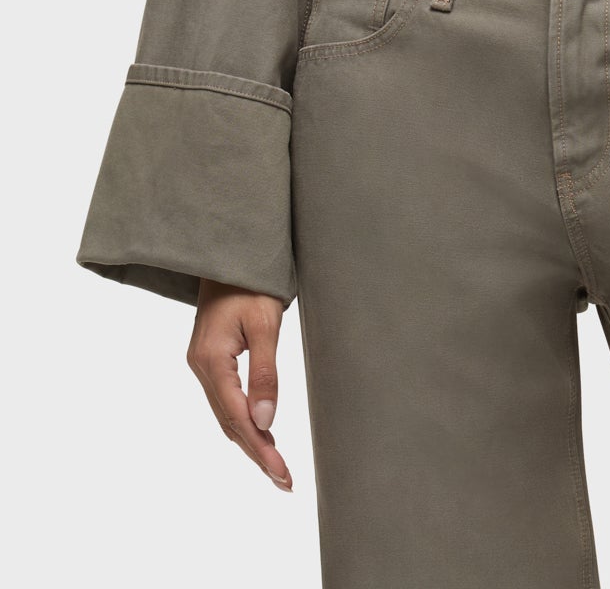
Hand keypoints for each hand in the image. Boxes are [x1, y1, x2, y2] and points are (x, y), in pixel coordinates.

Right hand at [187, 279, 292, 488]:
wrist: (229, 252)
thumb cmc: (250, 281)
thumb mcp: (264, 323)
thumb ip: (265, 371)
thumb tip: (266, 420)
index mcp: (211, 360)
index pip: (238, 416)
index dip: (261, 448)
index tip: (282, 472)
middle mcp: (201, 367)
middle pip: (230, 422)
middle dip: (257, 453)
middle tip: (285, 480)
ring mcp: (203, 365)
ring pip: (226, 415)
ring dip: (250, 441)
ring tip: (276, 467)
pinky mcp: (211, 360)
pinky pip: (226, 400)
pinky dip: (243, 421)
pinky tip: (260, 432)